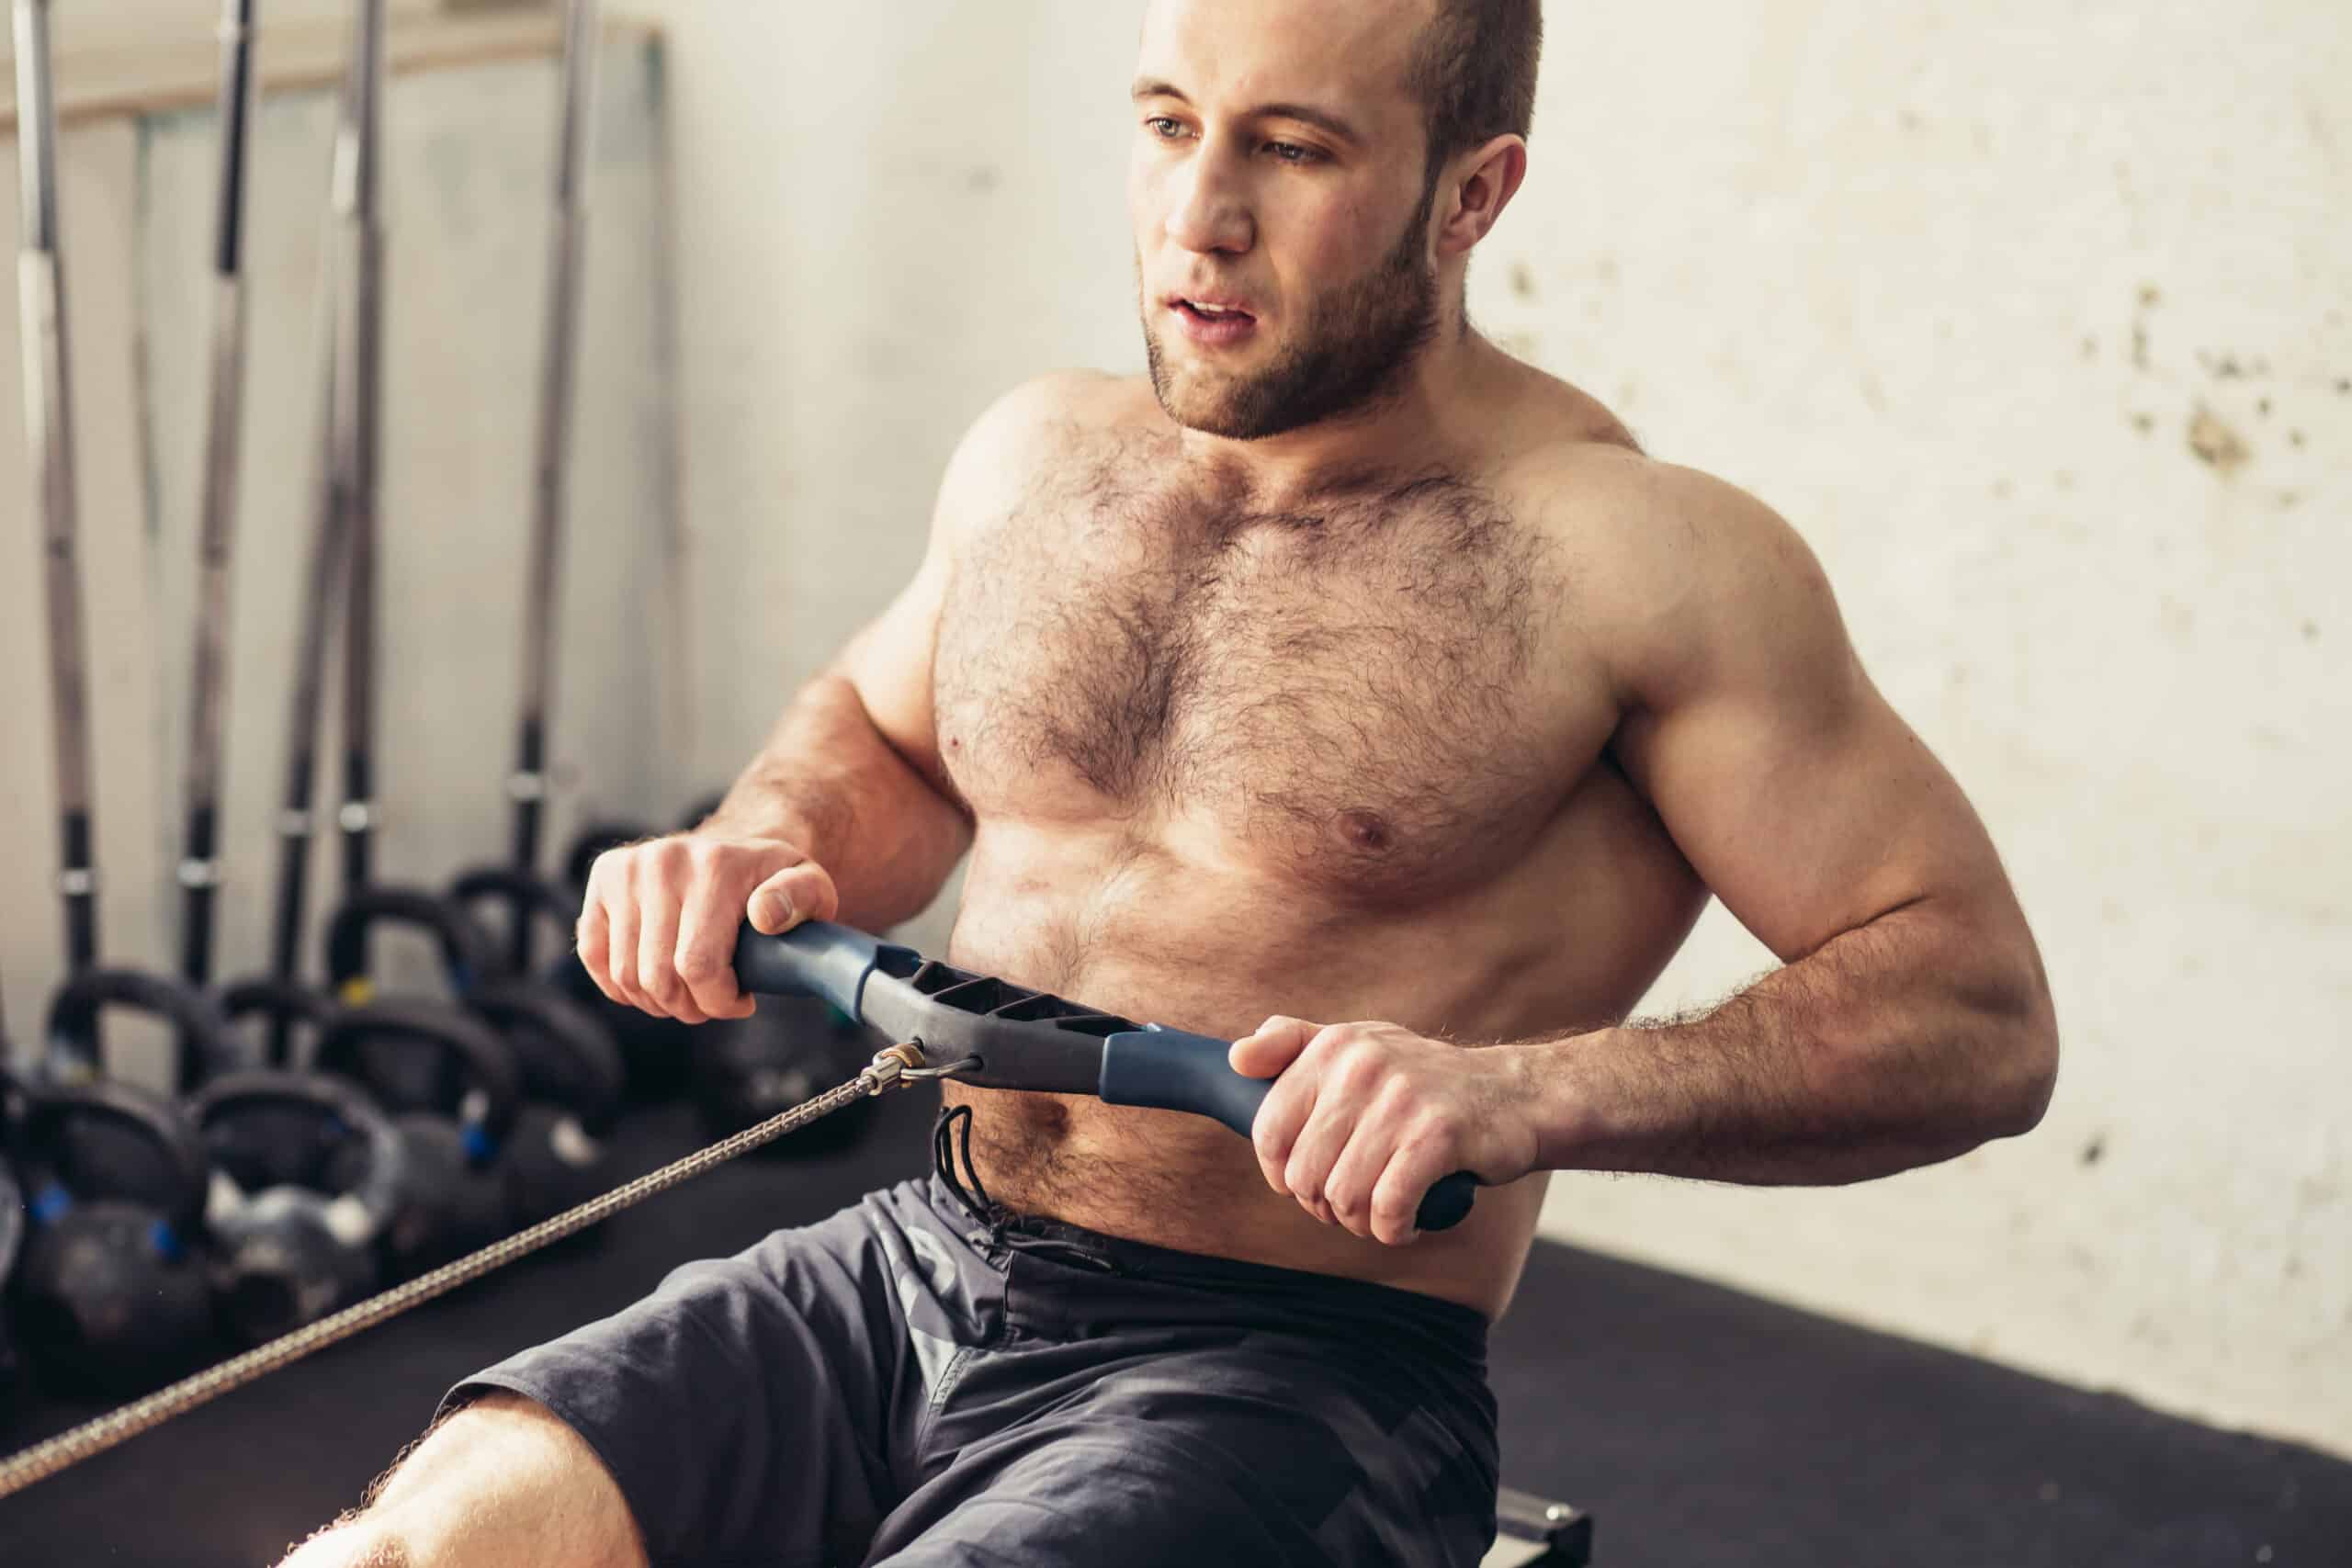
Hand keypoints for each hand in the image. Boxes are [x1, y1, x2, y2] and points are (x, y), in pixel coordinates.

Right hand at [574, 831, 838, 1024]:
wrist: (736, 847)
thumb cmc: (772, 883)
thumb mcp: (809, 887)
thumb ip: (802, 900)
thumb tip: (764, 916)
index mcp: (716, 865)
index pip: (697, 966)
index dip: (719, 1002)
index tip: (741, 1000)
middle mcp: (664, 861)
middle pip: (658, 978)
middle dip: (690, 1006)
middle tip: (712, 1000)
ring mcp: (627, 868)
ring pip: (626, 975)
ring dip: (658, 1001)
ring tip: (688, 990)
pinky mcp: (603, 879)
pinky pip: (594, 956)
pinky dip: (620, 985)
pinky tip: (652, 982)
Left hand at [1230, 1017, 1536, 1245]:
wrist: (1515, 1096)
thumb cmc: (1426, 1083)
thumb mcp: (1360, 1046)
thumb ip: (1294, 1046)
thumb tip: (1237, 1058)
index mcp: (1334, 1047)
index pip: (1268, 1131)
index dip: (1281, 1174)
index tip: (1309, 1181)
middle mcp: (1362, 1066)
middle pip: (1303, 1175)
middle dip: (1325, 1205)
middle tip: (1357, 1201)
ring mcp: (1400, 1099)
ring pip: (1342, 1197)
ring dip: (1360, 1222)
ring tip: (1384, 1211)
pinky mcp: (1437, 1136)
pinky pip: (1387, 1208)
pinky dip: (1394, 1230)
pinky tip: (1407, 1223)